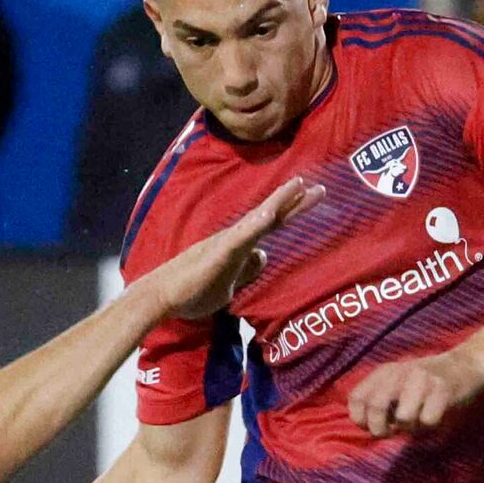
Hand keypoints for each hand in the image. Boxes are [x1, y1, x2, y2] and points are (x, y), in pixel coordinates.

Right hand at [146, 177, 323, 320]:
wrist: (162, 296)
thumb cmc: (193, 291)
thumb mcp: (230, 284)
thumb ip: (247, 270)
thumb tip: (264, 256)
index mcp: (239, 245)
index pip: (271, 224)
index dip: (292, 210)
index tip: (314, 195)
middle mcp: (235, 238)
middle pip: (270, 216)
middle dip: (295, 202)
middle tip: (321, 188)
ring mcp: (226, 243)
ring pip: (257, 219)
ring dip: (278, 203)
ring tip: (298, 186)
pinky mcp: (218, 253)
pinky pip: (240, 238)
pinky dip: (255, 225)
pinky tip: (269, 215)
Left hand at [346, 349, 483, 437]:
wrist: (466, 366)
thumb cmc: (427, 384)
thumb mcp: (398, 385)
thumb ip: (380, 401)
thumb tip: (367, 426)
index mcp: (385, 372)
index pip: (356, 398)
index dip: (361, 420)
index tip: (372, 428)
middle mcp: (400, 372)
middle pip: (376, 406)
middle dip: (381, 428)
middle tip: (393, 432)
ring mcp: (422, 379)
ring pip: (404, 417)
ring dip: (411, 427)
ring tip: (418, 419)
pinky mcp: (443, 389)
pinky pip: (428, 420)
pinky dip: (431, 425)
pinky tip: (436, 414)